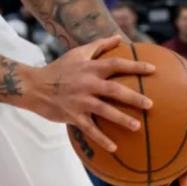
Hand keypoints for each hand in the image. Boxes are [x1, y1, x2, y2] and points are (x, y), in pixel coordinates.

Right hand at [25, 35, 153, 152]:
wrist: (33, 86)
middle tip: (150, 104)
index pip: (116, 64)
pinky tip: (114, 148)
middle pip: (114, 89)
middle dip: (133, 97)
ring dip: (121, 119)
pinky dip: (101, 139)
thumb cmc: (58, 68)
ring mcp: (79, 100)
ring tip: (137, 127)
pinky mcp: (72, 115)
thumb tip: (118, 37)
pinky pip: (89, 129)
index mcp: (90, 68)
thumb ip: (98, 46)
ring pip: (104, 110)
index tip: (153, 70)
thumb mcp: (77, 53)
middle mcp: (87, 83)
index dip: (135, 66)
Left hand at [155, 88, 186, 185]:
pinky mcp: (157, 157)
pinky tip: (136, 183)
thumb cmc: (183, 105)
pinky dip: (147, 175)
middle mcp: (186, 149)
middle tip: (183, 184)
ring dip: (165, 183)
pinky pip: (152, 167)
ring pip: (170, 171)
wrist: (164, 112)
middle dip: (185, 174)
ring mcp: (172, 155)